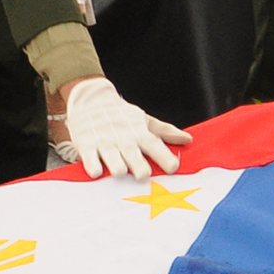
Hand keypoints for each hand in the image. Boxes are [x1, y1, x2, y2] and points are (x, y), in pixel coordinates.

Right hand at [58, 76, 186, 179]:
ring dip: (116, 164)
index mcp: (138, 132)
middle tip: (144, 174)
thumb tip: (187, 139)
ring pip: (111, 156)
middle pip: (132, 153)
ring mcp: (104, 141)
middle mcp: (122, 138)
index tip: (173, 167)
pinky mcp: (86, 145)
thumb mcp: (143, 120)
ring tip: (120, 172)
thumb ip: (164, 131)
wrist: (90, 98)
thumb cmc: (120, 115)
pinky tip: (96, 171)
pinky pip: (89, 157)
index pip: (154, 144)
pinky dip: (92, 165)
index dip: (164, 156)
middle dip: (138, 164)